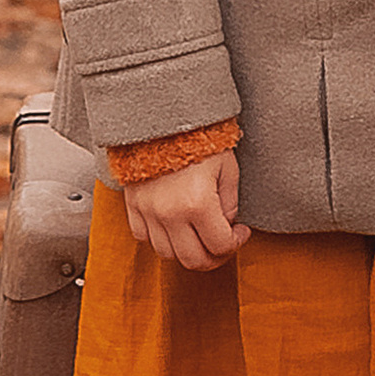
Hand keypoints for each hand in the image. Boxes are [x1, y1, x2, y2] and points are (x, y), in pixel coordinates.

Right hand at [121, 146, 250, 271]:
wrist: (162, 115)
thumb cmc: (198, 136)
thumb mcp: (227, 168)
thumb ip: (230, 203)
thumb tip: (226, 225)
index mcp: (198, 203)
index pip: (220, 246)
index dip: (236, 243)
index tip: (240, 232)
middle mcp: (170, 213)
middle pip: (194, 260)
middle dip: (214, 257)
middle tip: (222, 243)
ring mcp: (148, 211)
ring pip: (167, 254)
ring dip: (187, 250)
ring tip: (198, 234)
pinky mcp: (133, 204)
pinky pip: (142, 237)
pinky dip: (159, 238)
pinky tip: (174, 225)